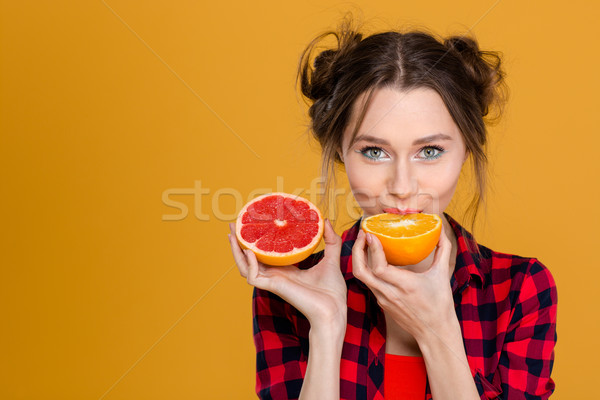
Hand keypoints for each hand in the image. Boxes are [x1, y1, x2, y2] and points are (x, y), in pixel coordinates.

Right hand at [228, 219, 346, 327]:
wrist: (334, 309)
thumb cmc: (332, 290)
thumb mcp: (331, 258)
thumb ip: (330, 240)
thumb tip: (325, 220)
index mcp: (286, 269)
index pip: (265, 254)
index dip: (256, 240)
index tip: (251, 224)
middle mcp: (276, 275)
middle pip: (249, 258)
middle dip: (239, 242)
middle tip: (233, 225)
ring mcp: (273, 281)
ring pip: (245, 267)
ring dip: (236, 252)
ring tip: (232, 235)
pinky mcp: (274, 287)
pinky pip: (253, 276)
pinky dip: (249, 264)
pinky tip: (250, 252)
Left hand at [351, 228, 455, 340]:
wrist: (435, 332)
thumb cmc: (440, 305)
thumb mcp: (442, 275)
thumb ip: (443, 250)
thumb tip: (441, 231)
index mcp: (405, 285)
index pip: (379, 267)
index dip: (373, 250)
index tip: (371, 234)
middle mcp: (389, 293)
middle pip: (361, 272)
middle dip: (357, 250)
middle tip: (363, 234)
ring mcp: (383, 299)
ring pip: (362, 277)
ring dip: (359, 258)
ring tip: (365, 243)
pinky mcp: (381, 302)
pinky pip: (369, 283)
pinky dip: (367, 268)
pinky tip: (372, 258)